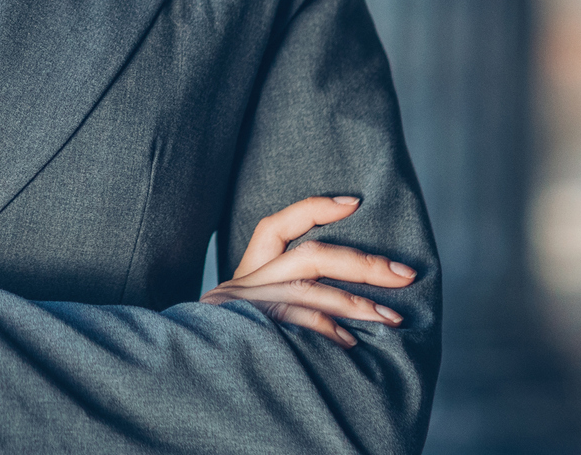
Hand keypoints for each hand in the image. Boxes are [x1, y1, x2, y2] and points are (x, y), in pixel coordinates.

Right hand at [199, 196, 415, 348]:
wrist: (176, 378)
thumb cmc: (224, 350)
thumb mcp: (249, 323)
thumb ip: (284, 307)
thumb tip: (345, 311)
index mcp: (245, 277)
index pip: (275, 227)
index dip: (314, 209)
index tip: (355, 202)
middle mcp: (243, 284)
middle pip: (310, 258)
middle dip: (363, 264)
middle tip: (405, 274)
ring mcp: (243, 306)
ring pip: (309, 289)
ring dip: (357, 303)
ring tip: (392, 318)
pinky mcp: (244, 328)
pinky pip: (295, 322)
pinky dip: (326, 330)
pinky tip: (350, 343)